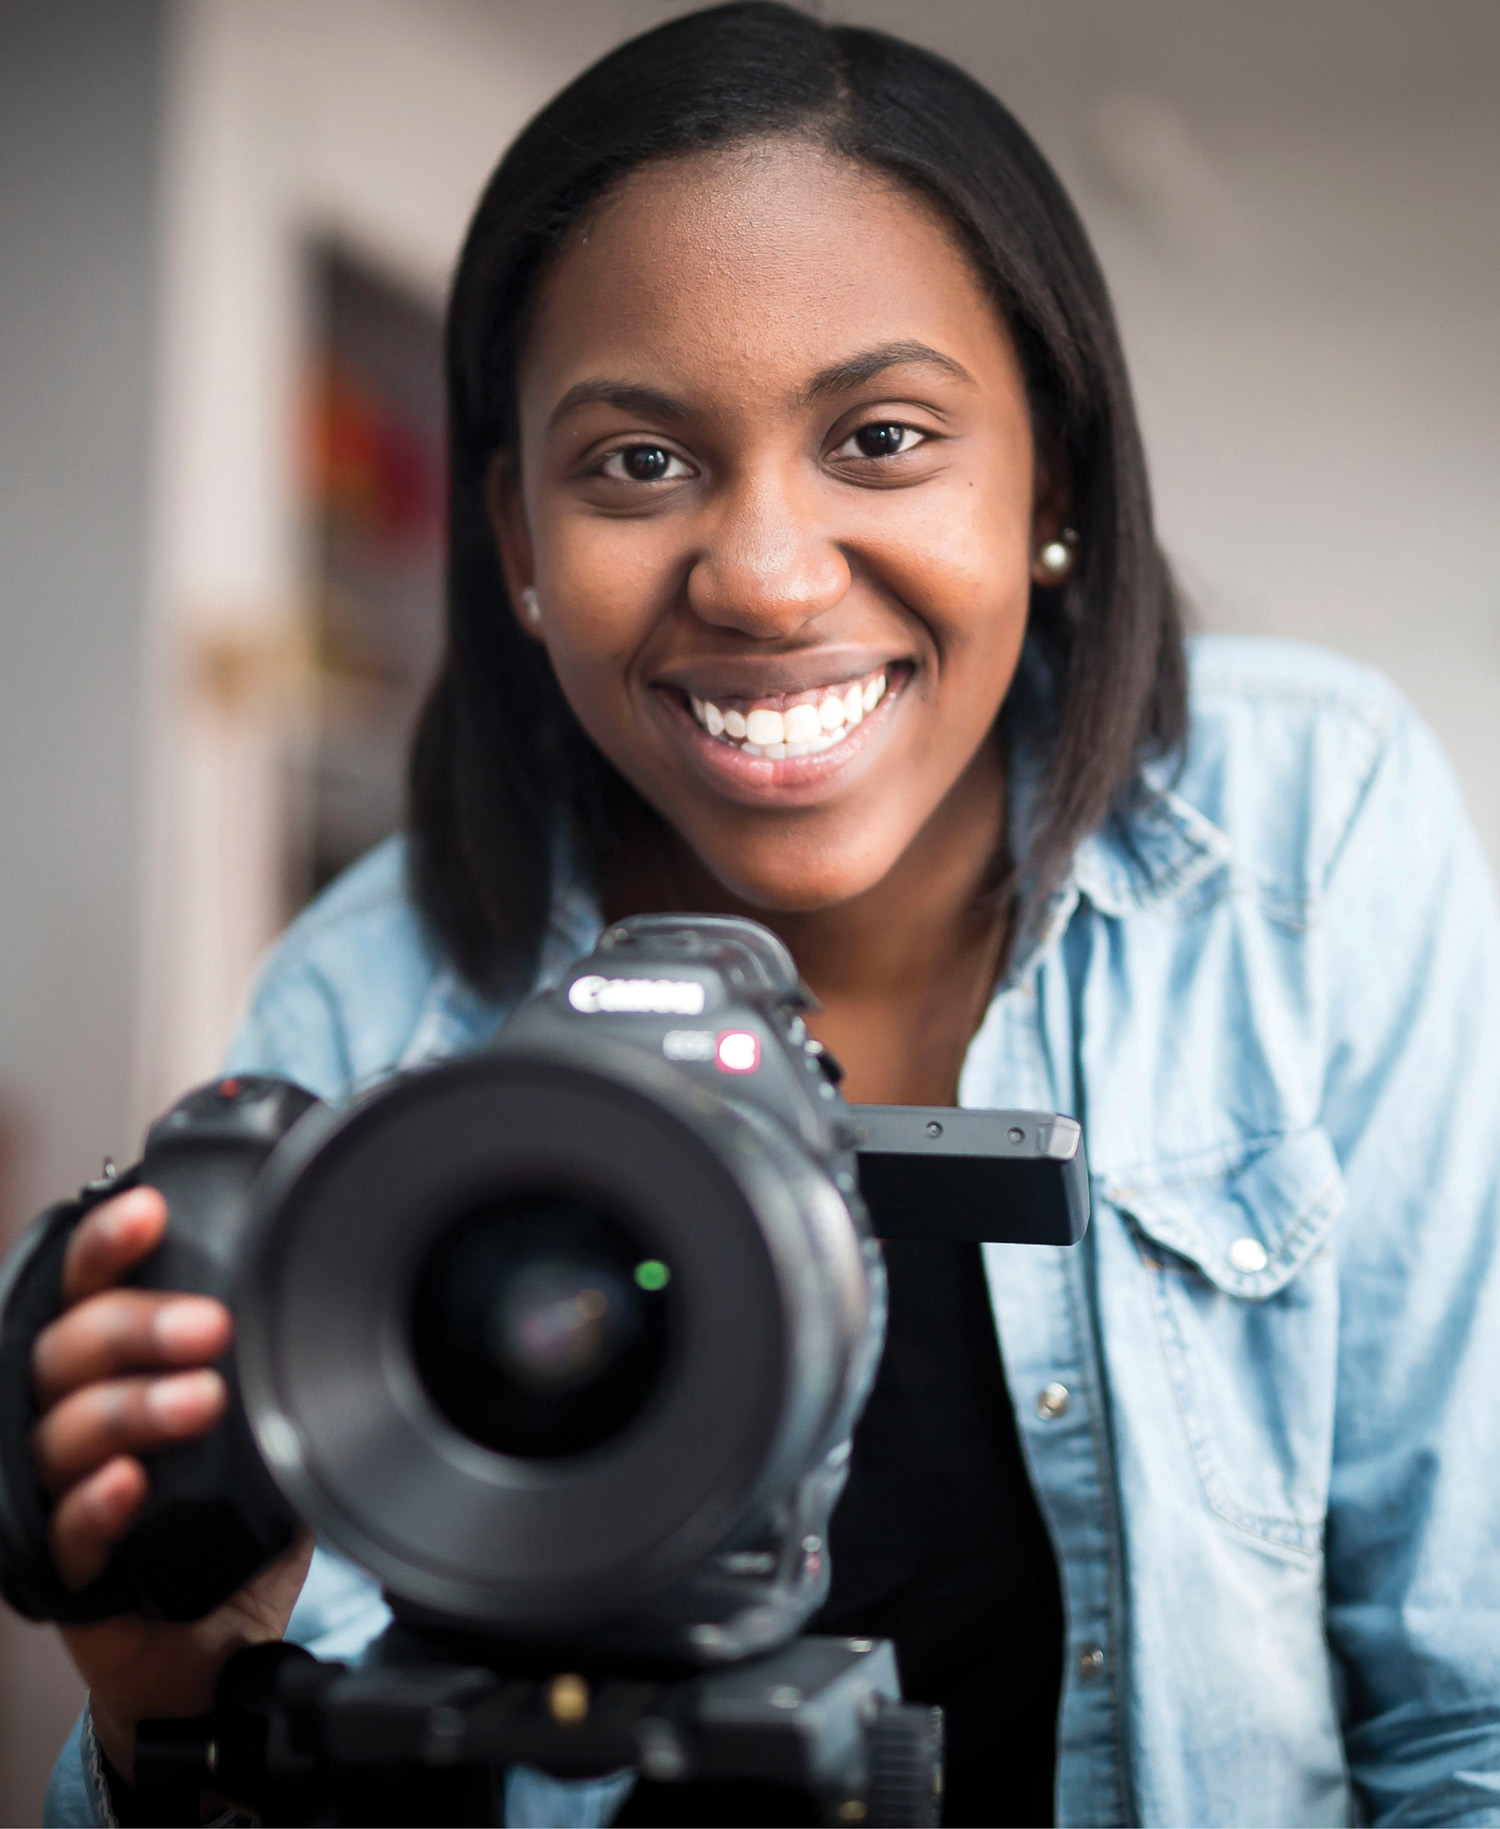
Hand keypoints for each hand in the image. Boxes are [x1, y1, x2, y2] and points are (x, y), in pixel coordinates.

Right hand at [30, 1186, 311, 1779]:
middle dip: (137, 1325)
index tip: (152, 1211)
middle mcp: (69, 1415)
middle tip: (210, 1326)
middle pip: (67, 1349)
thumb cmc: (228, 1510)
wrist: (217, 1642)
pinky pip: (65, 1532)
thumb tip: (328, 1281)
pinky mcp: (69, 1571)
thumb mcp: (262, 1412)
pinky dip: (96, 1504)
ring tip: (202, 1399)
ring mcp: (60, 1492)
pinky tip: (130, 1484)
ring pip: (63, 1432)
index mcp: (108, 1363)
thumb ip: (268, 1351)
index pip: (85, 1286)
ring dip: (133, 1408)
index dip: (107, 1244)